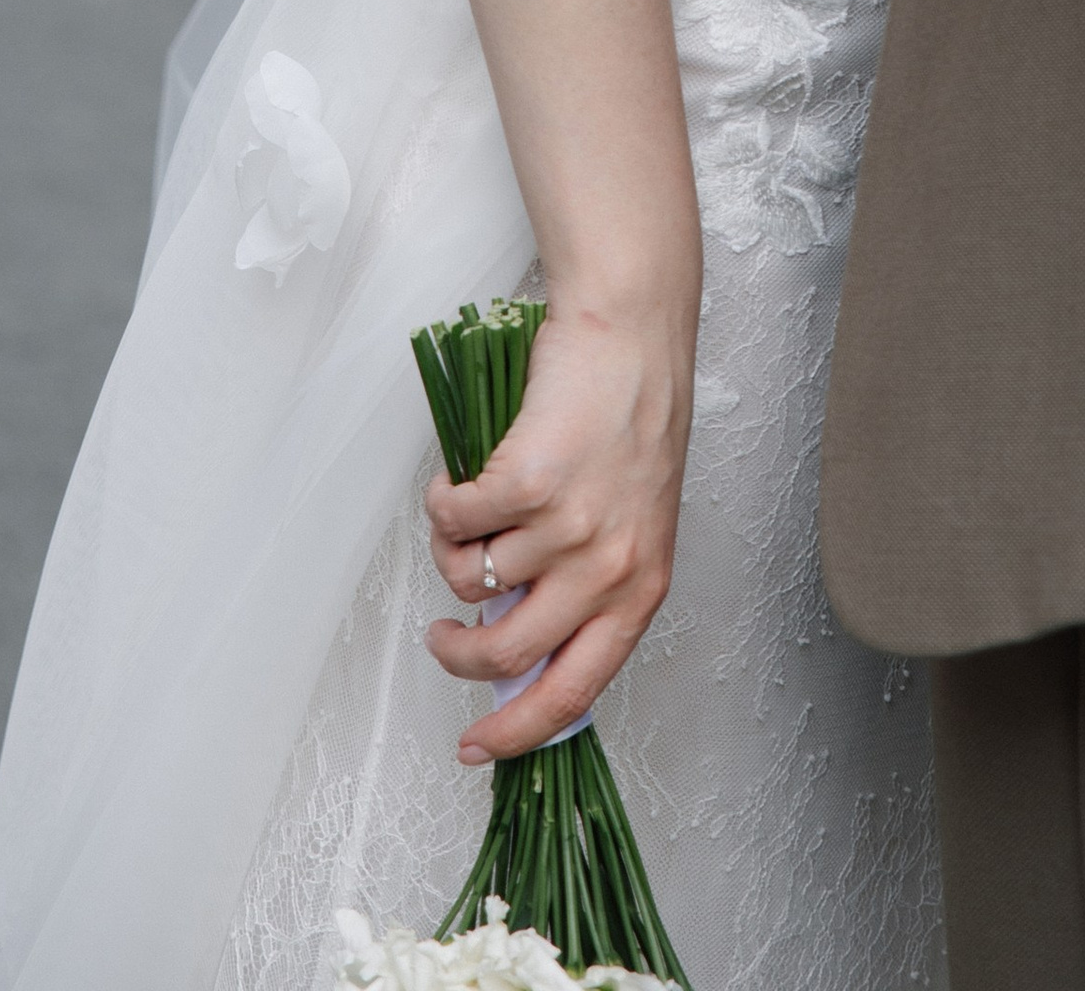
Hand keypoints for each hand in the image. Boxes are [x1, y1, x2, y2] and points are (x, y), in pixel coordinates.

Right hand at [425, 300, 693, 759]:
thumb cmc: (633, 422)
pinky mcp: (528, 481)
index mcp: (640, 590)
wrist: (632, 336)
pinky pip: (454, 522)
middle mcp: (608, 568)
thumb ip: (589, 589)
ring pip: (471, 583)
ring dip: (452, 556)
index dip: (517, 732)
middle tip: (443, 637)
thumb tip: (519, 648)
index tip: (476, 748)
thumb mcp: (634, 526)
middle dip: (457, 656)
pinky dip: (444, 504)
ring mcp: (568, 526)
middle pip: (506, 655)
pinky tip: (461, 479)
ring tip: (469, 516)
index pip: (573, 692)